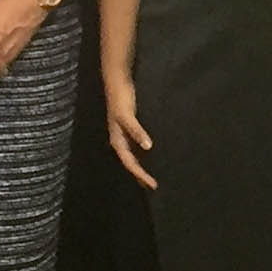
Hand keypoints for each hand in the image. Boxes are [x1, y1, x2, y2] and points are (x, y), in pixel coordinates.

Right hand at [105, 76, 157, 190]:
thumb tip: (147, 147)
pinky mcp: (130, 130)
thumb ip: (136, 131)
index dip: (141, 175)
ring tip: (152, 178)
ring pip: (133, 157)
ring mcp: (124, 136)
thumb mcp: (127, 116)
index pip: (130, 164)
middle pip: (131, 164)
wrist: (117, 83)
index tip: (153, 185)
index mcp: (117, 142)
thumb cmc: (120, 100)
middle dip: (141, 176)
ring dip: (142, 167)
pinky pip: (137, 148)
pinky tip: (152, 157)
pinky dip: (144, 155)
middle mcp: (120, 141)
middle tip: (155, 187)